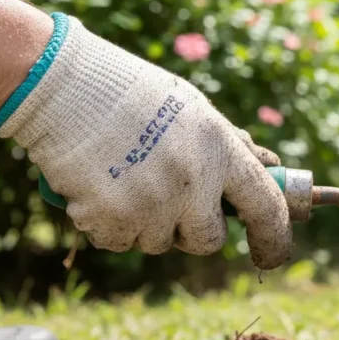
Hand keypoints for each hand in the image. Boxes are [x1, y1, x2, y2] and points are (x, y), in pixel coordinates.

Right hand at [0, 14, 292, 268]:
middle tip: (171, 200)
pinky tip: (101, 186)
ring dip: (146, 223)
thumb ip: (232, 145)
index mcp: (222, 150)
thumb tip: (273, 166)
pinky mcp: (110, 219)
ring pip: (159, 243)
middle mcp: (194, 181)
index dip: (274, 238)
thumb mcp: (196, 111)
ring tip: (127, 176)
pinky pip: (119, 242)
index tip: (269, 254)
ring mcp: (152, 204)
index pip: (267, 208)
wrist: (64, 85)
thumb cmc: (136, 96)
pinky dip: (109, 225)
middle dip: (193, 230)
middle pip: (209, 240)